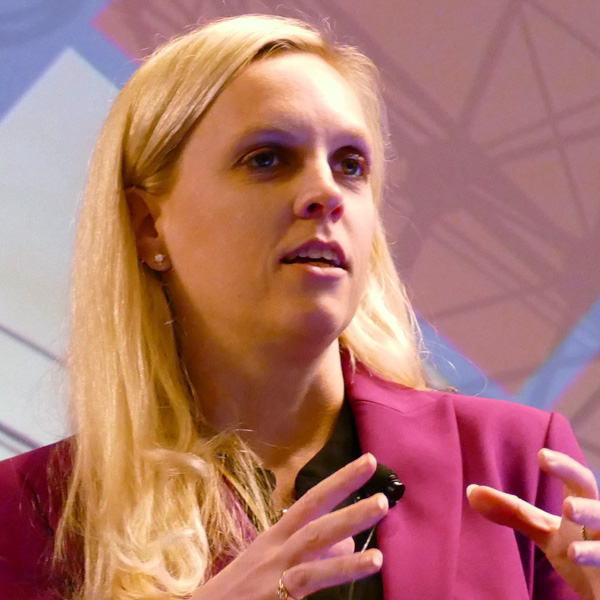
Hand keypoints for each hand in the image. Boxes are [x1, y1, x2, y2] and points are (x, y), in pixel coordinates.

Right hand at [193, 453, 386, 599]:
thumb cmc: (240, 593)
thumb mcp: (272, 568)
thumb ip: (311, 554)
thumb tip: (350, 542)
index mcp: (274, 537)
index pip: (310, 501)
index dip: (338, 480)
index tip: (365, 461)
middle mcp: (275, 548)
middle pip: (313, 511)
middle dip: (344, 488)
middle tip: (375, 469)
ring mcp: (276, 571)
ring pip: (315, 539)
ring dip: (348, 519)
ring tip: (380, 506)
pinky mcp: (276, 595)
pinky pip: (312, 579)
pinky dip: (342, 570)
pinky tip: (371, 561)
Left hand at [467, 449, 599, 599]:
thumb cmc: (577, 552)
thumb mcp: (545, 532)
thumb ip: (514, 512)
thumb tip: (472, 491)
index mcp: (584, 506)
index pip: (578, 481)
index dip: (563, 467)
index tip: (541, 454)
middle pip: (595, 502)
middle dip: (583, 500)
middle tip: (567, 505)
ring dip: (591, 532)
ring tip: (570, 525)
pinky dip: (594, 557)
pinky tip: (575, 555)